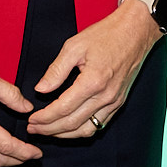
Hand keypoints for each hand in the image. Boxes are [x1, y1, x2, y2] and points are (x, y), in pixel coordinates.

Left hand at [26, 0, 161, 138]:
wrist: (135, 32)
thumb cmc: (106, 35)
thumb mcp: (74, 46)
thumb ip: (56, 70)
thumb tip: (41, 89)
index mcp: (93, 81)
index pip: (63, 109)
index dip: (44, 118)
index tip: (32, 119)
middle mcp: (105, 96)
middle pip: (72, 123)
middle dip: (49, 129)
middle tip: (33, 129)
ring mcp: (114, 102)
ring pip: (86, 129)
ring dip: (64, 134)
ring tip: (48, 132)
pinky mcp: (119, 102)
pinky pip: (99, 124)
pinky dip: (81, 130)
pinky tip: (69, 128)